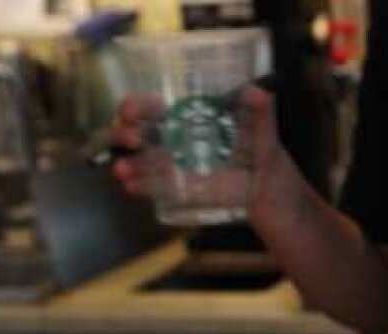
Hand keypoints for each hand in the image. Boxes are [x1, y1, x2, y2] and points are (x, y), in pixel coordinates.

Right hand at [110, 86, 302, 226]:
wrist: (265, 185)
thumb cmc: (258, 148)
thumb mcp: (262, 127)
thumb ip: (261, 109)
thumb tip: (257, 92)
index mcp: (186, 115)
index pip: (152, 104)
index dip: (137, 105)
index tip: (131, 111)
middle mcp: (172, 136)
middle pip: (136, 129)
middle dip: (123, 132)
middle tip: (132, 139)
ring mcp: (172, 163)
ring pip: (138, 159)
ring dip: (126, 163)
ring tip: (123, 170)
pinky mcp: (177, 187)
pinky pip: (151, 186)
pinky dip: (139, 186)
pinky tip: (131, 187)